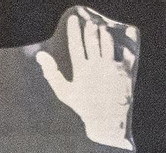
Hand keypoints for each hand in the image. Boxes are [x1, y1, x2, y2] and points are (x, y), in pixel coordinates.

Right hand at [35, 8, 137, 148]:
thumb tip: (40, 55)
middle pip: (93, 40)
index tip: (73, 19)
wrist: (106, 120)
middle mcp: (96, 66)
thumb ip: (51, 73)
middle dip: (90, 29)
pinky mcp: (124, 72)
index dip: (74, 30)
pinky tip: (121, 44)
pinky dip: (123, 48)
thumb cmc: (83, 106)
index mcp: (81, 69)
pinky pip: (125, 55)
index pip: (76, 44)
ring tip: (102, 30)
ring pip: (108, 44)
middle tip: (90, 23)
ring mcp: (111, 68)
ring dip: (104, 35)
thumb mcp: (64, 92)